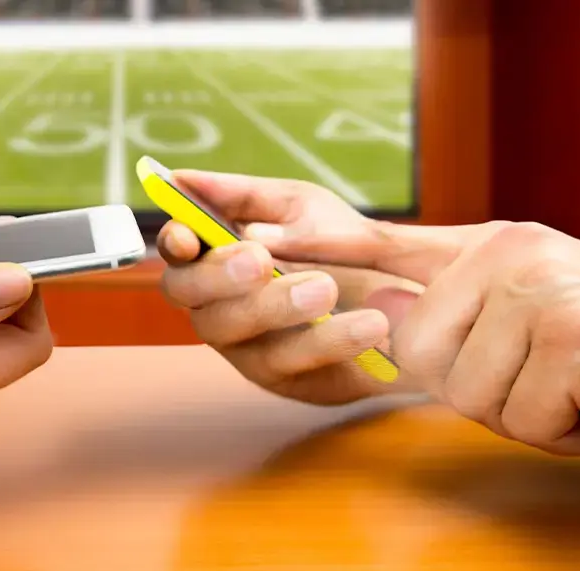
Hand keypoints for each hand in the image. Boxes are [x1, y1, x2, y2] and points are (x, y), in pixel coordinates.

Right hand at [158, 171, 423, 404]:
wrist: (404, 301)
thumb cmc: (335, 247)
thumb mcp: (301, 206)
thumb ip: (248, 196)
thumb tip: (187, 180)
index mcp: (215, 256)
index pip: (177, 250)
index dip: (174, 243)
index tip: (188, 235)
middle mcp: (216, 304)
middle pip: (188, 294)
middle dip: (218, 276)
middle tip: (260, 261)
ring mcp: (244, 346)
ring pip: (235, 331)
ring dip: (276, 307)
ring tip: (327, 288)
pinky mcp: (284, 380)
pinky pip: (293, 364)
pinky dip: (330, 341)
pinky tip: (370, 323)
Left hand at [259, 217, 579, 455]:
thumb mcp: (526, 314)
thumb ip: (454, 312)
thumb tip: (383, 313)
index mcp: (489, 246)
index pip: (385, 242)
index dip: (320, 247)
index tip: (259, 243)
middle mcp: (510, 256)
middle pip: (424, 357)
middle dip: (480, 392)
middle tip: (542, 377)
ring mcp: (542, 293)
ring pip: (474, 396)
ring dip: (528, 414)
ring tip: (577, 385)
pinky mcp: (574, 339)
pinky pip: (526, 418)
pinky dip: (565, 431)